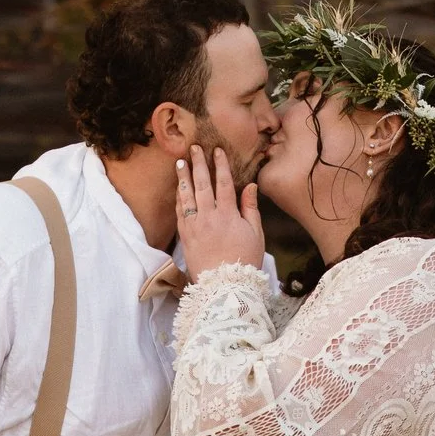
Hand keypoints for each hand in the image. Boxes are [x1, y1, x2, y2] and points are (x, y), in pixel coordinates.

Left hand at [175, 145, 264, 274]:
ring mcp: (195, 226)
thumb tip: (250, 186)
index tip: (217, 151)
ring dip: (183, 177)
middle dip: (198, 164)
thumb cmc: (244, 261)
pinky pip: (180, 212)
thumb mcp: (256, 234)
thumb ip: (251, 208)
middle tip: (194, 148)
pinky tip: (178, 188)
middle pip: (202, 184)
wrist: (224, 286)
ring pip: (187, 196)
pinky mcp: (185, 236)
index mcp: (228, 214)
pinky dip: (179, 198)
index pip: (223, 183)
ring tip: (180, 162)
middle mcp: (209, 217)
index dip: (220, 165)